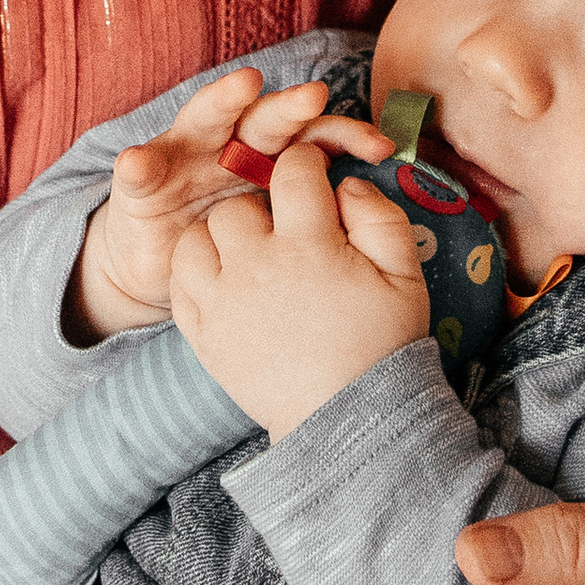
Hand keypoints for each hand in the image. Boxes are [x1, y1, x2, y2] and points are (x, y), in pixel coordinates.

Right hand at [73, 69, 384, 337]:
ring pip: (204, 120)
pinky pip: (139, 171)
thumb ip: (314, 209)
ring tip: (243, 86)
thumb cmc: (230, 246)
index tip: (379, 146)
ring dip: (223, 100)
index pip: (311, 138)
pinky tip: (139, 162)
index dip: (344, 137)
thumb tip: (373, 203)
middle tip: (315, 96)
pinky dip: (139, 165)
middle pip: (263, 119)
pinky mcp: (141, 183)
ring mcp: (183, 157)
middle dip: (290, 106)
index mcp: (268, 158)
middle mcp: (229, 145)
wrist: (160, 271)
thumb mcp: (274, 228)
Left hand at [169, 141, 428, 436]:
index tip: (313, 176)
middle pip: (237, 205)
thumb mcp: (404, 276)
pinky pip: (180, 284)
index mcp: (309, 245)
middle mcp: (256, 266)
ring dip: (219, 237)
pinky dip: (195, 274)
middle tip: (283, 230)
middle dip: (261, 207)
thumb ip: (379, 217)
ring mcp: (222, 302)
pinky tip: (224, 282)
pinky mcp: (203, 336)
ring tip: (247, 255)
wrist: (349, 420)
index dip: (306, 164)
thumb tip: (345, 183)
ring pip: (196, 238)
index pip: (294, 172)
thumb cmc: (382, 345)